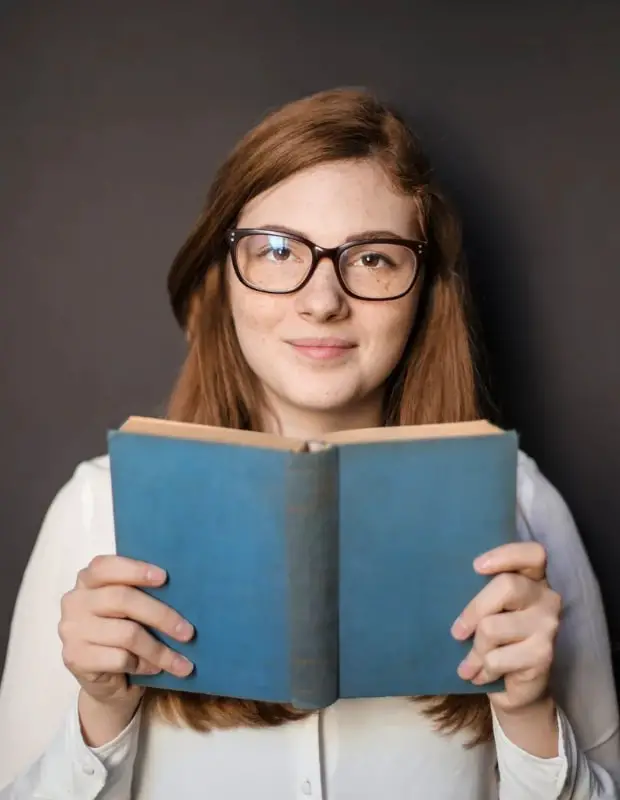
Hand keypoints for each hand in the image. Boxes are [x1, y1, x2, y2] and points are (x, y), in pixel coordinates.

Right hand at [59, 554, 194, 712]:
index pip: (105, 566)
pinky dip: (144, 665)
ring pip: (127, 634)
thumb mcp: (132, 609)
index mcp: (87, 580)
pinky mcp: (75, 658)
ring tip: (181, 661)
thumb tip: (181, 591)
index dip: (135, 569)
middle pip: (123, 599)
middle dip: (161, 615)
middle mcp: (74, 601)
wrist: (108, 682)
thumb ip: (141, 593)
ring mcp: (72, 630)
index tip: (164, 577)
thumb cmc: (124, 633)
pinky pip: (120, 658)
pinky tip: (155, 669)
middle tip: (188, 632)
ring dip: (160, 650)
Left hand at [451, 542, 561, 713]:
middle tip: (457, 633)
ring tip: (469, 664)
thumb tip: (443, 585)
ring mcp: (548, 626)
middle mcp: (547, 598)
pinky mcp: (543, 655)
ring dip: (474, 651)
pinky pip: (496, 658)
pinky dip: (481, 669)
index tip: (476, 566)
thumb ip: (480, 594)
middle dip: (473, 611)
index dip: (507, 554)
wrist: (514, 689)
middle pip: (507, 586)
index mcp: (533, 580)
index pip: (533, 554)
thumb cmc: (495, 641)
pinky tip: (481, 675)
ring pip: (493, 627)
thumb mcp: (487, 612)